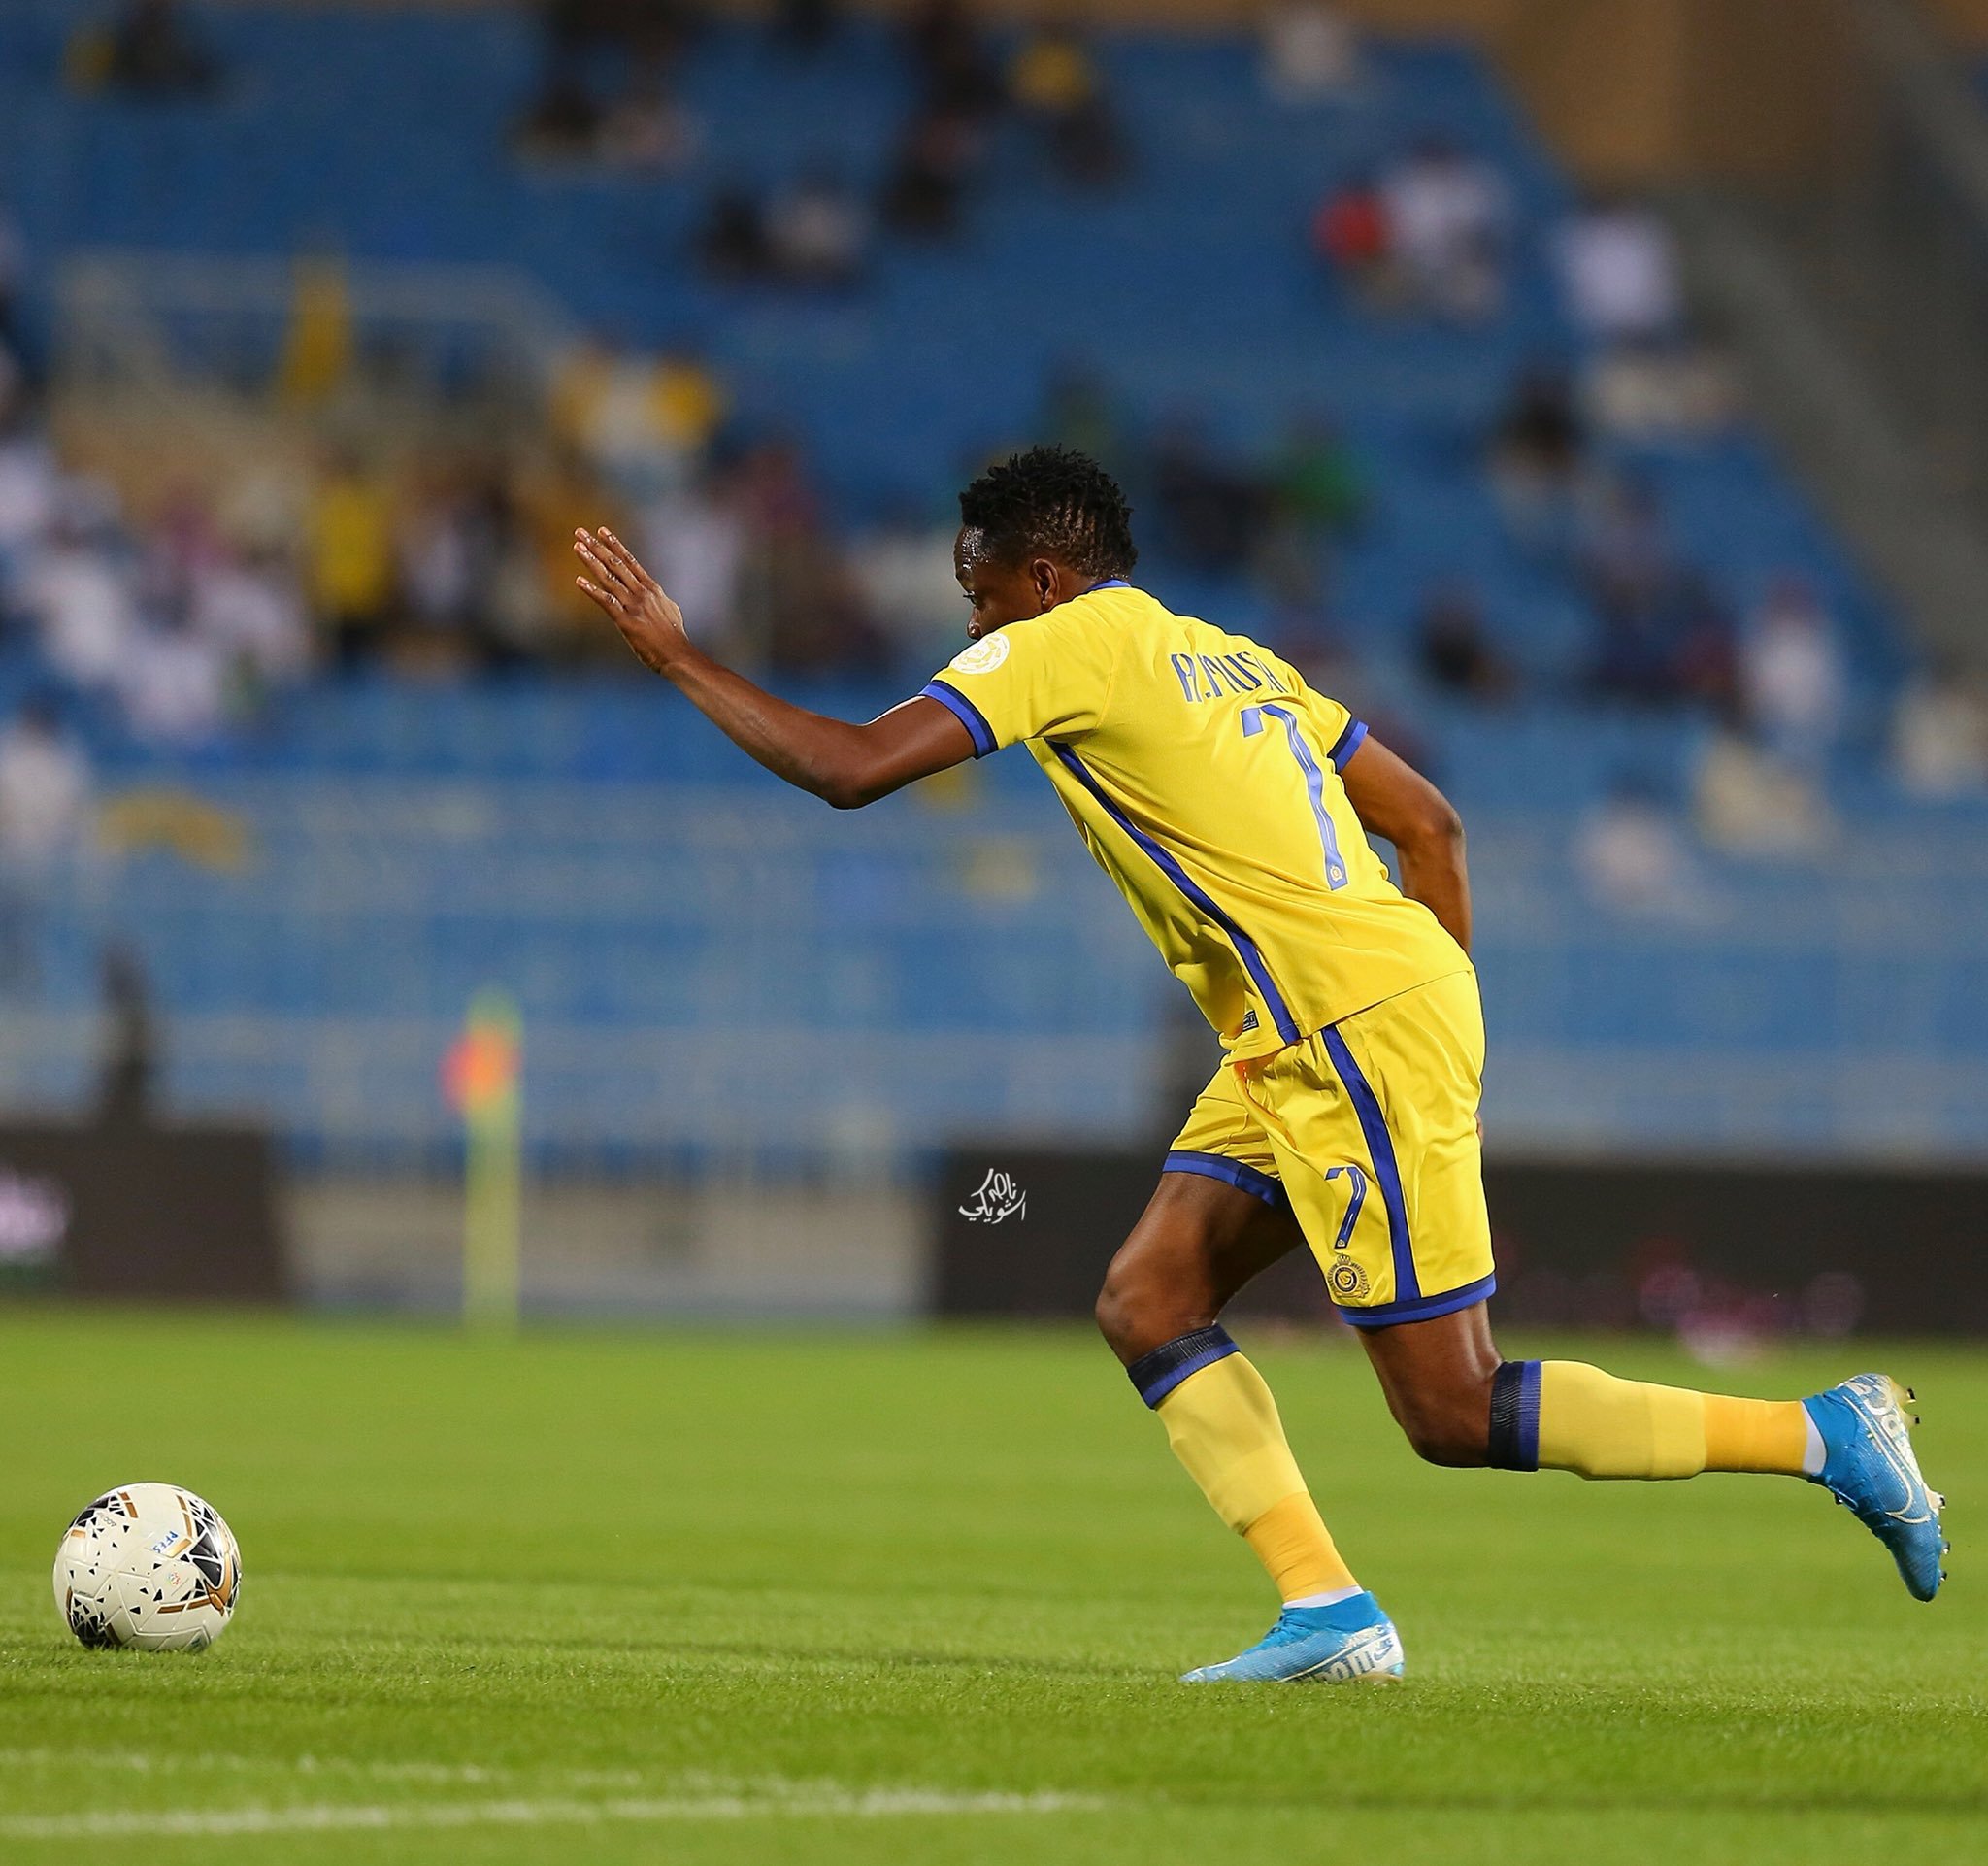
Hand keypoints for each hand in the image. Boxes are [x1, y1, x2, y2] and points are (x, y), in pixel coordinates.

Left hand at [573, 527, 688, 675]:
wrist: (678, 655)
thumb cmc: (674, 636)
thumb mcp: (670, 610)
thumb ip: (657, 598)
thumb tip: (653, 592)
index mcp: (651, 588)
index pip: (629, 561)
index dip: (614, 545)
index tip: (601, 531)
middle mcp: (641, 592)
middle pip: (615, 564)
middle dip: (596, 546)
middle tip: (580, 532)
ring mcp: (634, 605)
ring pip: (609, 578)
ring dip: (591, 561)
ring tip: (577, 547)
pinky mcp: (626, 621)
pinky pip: (606, 602)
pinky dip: (592, 591)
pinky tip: (579, 581)